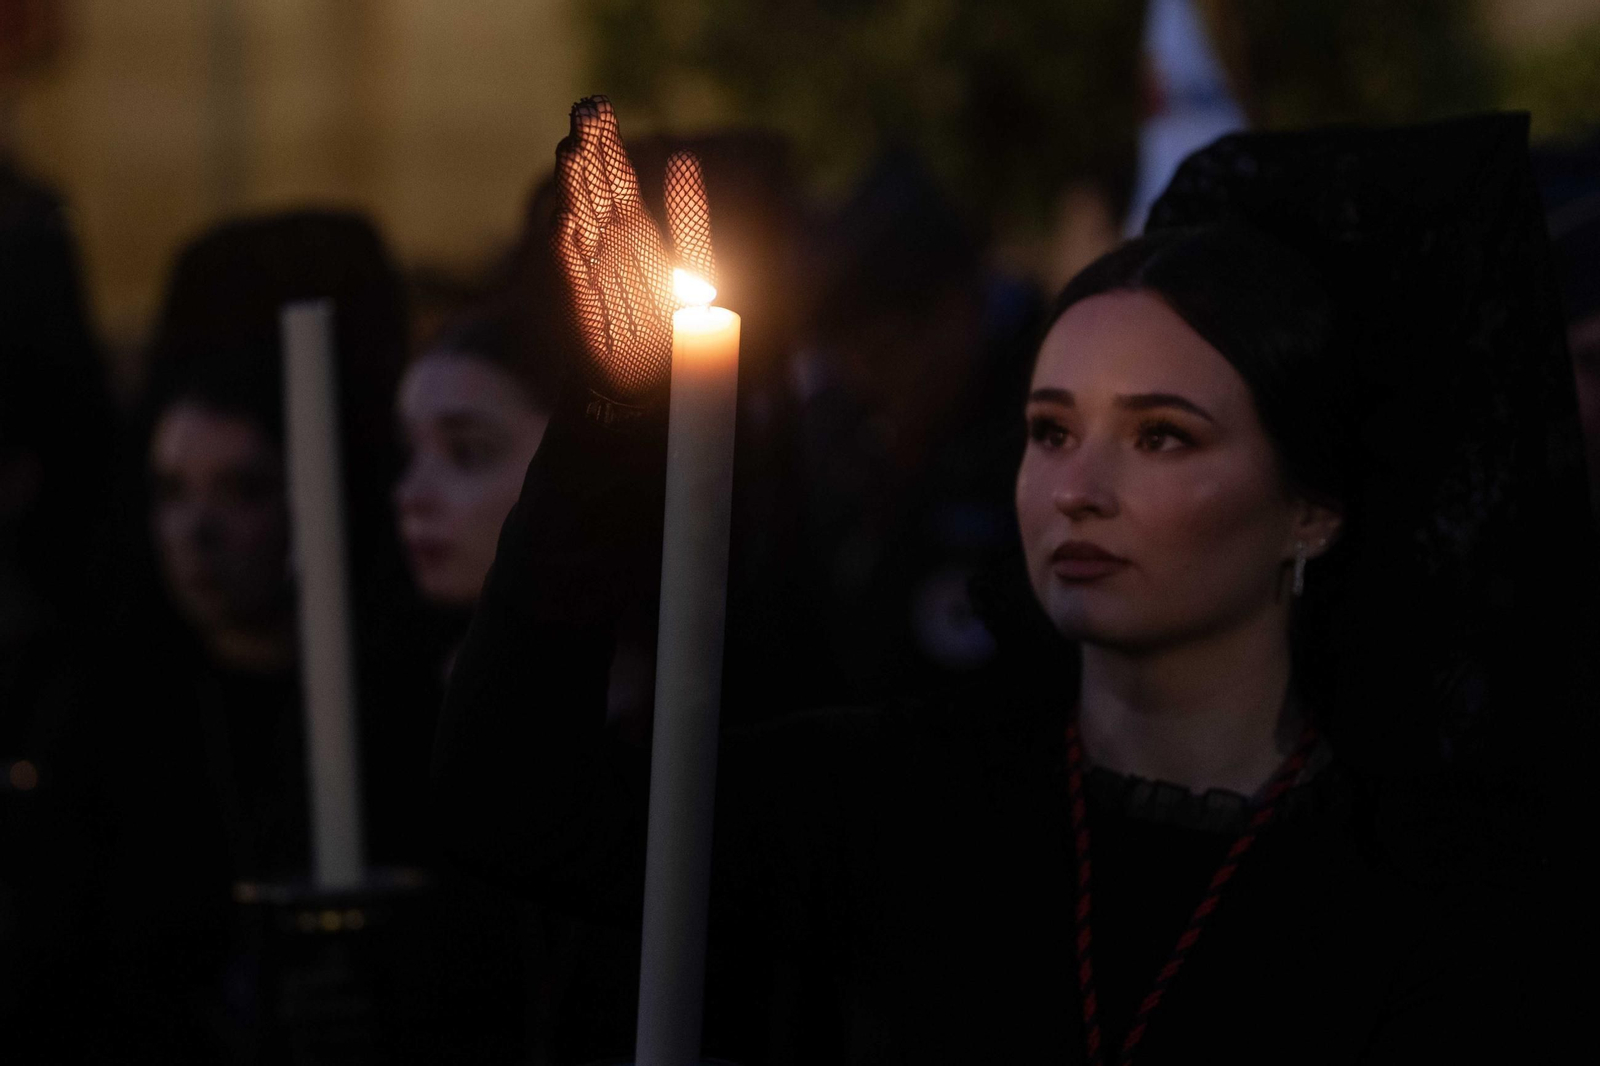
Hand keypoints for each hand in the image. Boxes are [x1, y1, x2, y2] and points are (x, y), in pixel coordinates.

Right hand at [553, 96, 715, 408]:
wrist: (649, 384)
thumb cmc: (666, 326)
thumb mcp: (691, 263)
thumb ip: (689, 215)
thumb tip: (685, 157)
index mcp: (631, 229)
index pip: (614, 174)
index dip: (605, 140)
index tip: (597, 102)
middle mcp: (605, 242)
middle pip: (592, 187)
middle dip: (587, 149)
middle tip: (582, 109)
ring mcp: (588, 269)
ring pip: (577, 218)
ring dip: (573, 186)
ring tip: (572, 149)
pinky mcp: (579, 304)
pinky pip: (570, 272)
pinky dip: (565, 248)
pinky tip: (564, 220)